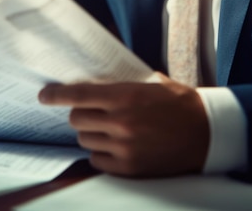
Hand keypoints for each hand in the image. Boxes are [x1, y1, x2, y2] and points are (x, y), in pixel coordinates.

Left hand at [38, 73, 208, 176]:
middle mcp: (121, 122)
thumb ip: (123, 85)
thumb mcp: (152, 83)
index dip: (57, 95)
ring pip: (86, 139)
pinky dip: (101, 152)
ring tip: (109, 128)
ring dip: (92, 132)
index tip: (44, 95)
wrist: (206, 132)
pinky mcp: (129, 167)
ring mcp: (124, 147)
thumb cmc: (180, 102)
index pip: (79, 95)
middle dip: (80, 113)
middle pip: (77, 119)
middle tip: (92, 111)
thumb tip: (96, 84)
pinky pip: (97, 160)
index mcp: (126, 96)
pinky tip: (114, 145)